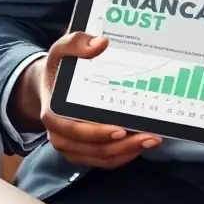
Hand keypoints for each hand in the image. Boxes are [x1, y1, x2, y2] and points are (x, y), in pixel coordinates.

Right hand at [13, 31, 162, 167]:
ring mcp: (72, 147)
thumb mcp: (62, 50)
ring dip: (127, 152)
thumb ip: (76, 43)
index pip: (74, 130)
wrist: (51, 84)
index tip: (121, 130)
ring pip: (101, 158)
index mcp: (53, 114)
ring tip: (151, 140)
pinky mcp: (83, 151)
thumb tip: (101, 43)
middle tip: (149, 137)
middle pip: (92, 149)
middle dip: (122, 146)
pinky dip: (123, 156)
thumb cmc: (59, 68)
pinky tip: (141, 146)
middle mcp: (60, 136)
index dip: (97, 133)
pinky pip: (104, 161)